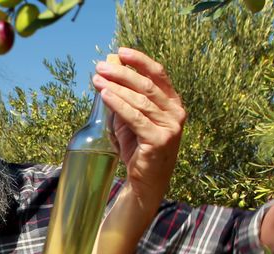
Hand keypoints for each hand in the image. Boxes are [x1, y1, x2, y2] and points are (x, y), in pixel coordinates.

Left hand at [93, 47, 185, 205]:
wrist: (146, 181)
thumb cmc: (139, 148)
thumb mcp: (131, 120)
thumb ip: (124, 100)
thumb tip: (106, 76)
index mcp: (173, 103)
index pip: (158, 75)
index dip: (140, 61)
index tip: (121, 52)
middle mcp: (176, 113)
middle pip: (146, 85)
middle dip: (122, 73)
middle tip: (101, 67)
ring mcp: (171, 127)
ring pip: (140, 100)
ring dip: (116, 87)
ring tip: (97, 80)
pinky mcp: (159, 140)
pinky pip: (135, 117)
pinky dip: (118, 104)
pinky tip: (105, 95)